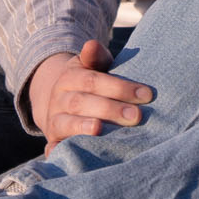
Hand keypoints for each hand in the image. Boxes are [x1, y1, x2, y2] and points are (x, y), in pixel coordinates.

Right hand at [28, 41, 152, 152]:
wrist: (58, 100)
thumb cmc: (90, 83)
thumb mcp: (94, 66)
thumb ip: (97, 58)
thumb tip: (92, 45)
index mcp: (71, 76)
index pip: (94, 80)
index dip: (119, 87)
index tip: (146, 95)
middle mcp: (59, 98)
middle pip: (82, 102)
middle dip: (110, 109)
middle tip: (136, 116)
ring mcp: (54, 119)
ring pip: (66, 123)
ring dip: (83, 127)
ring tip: (99, 130)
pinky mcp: (52, 139)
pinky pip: (52, 146)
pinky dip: (56, 151)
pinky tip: (62, 153)